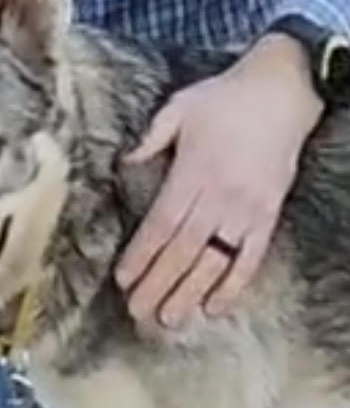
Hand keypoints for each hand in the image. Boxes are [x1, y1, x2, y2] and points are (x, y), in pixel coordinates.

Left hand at [114, 33, 323, 328]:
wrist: (285, 88)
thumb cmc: (225, 98)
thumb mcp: (180, 108)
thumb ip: (151, 138)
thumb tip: (125, 161)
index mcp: (193, 172)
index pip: (161, 223)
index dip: (141, 255)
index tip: (122, 279)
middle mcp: (220, 195)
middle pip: (183, 250)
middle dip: (157, 284)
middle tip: (137, 313)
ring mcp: (246, 208)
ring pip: (214, 260)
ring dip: (189, 292)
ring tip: (169, 320)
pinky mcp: (268, 215)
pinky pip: (251, 257)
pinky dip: (234, 284)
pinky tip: (214, 307)